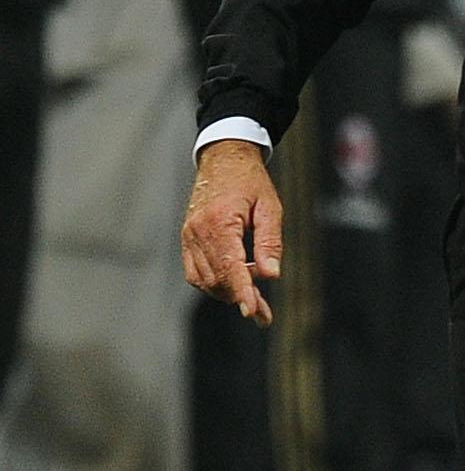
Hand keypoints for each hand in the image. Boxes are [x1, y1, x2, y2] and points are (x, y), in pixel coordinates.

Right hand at [181, 140, 282, 326]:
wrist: (224, 157)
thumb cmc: (250, 180)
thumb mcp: (270, 207)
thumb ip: (270, 242)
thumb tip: (271, 275)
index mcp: (220, 221)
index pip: (230, 266)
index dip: (242, 292)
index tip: (251, 313)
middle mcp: (198, 230)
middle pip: (217, 278)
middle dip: (240, 297)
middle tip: (264, 311)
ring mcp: (189, 235)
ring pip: (205, 280)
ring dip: (228, 291)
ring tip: (254, 291)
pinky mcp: (187, 238)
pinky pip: (195, 272)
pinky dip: (215, 281)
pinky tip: (236, 279)